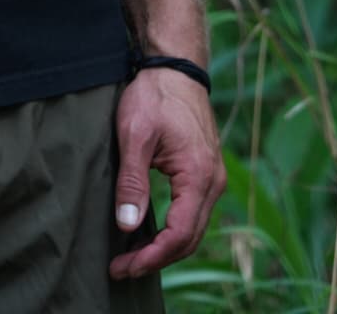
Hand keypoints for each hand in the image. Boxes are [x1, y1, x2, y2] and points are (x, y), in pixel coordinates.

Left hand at [110, 69, 225, 278]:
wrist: (175, 67)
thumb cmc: (154, 96)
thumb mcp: (135, 135)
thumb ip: (132, 181)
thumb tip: (128, 226)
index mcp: (198, 176)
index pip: (179, 235)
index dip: (151, 257)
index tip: (124, 267)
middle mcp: (213, 183)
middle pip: (189, 239)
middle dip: (156, 259)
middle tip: (122, 269)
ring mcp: (212, 178)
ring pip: (193, 229)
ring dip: (165, 248)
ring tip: (132, 258)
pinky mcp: (205, 173)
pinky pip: (193, 213)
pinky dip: (173, 230)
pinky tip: (150, 234)